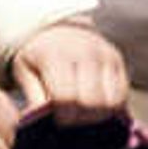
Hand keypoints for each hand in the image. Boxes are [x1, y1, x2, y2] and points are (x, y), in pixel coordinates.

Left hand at [8, 21, 129, 120]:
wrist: (59, 26)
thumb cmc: (39, 53)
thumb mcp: (25, 69)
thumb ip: (34, 96)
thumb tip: (41, 121)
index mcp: (56, 54)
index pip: (66, 96)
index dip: (62, 115)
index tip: (57, 118)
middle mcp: (85, 51)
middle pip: (91, 101)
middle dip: (81, 117)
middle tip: (71, 117)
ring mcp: (105, 55)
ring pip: (110, 102)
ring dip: (97, 115)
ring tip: (83, 112)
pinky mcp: (118, 60)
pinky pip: (122, 96)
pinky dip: (110, 108)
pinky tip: (96, 106)